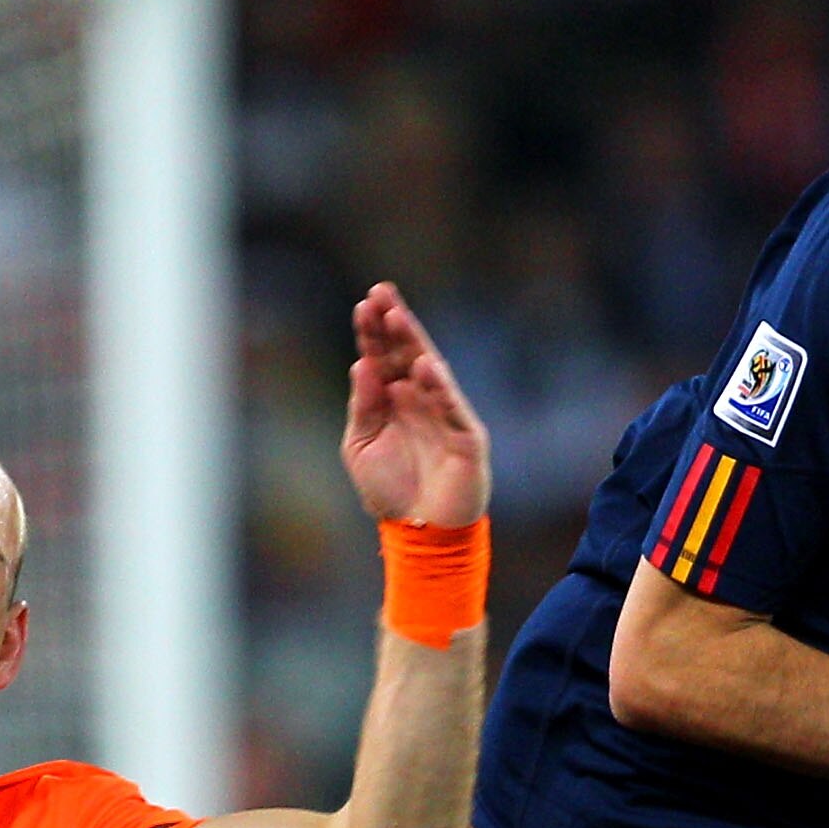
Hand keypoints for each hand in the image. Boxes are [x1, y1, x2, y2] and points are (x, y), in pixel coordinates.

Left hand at [341, 282, 489, 529]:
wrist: (420, 534)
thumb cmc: (391, 491)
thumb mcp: (361, 446)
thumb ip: (362, 406)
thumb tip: (362, 365)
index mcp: (393, 400)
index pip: (383, 357)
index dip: (375, 331)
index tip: (364, 303)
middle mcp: (420, 399)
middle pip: (408, 353)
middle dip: (395, 323)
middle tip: (382, 293)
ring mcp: (445, 414)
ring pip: (431, 372)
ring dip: (415, 344)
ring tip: (398, 318)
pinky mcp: (466, 436)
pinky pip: (452, 407)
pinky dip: (440, 387)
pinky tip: (426, 365)